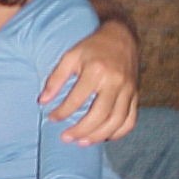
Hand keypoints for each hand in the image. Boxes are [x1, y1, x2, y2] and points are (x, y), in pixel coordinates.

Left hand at [38, 20, 138, 143]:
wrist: (121, 36)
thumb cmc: (91, 47)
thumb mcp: (70, 56)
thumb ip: (56, 78)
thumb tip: (42, 101)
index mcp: (96, 71)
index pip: (77, 100)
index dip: (62, 112)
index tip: (51, 118)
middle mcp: (115, 82)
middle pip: (99, 115)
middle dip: (81, 130)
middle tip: (66, 138)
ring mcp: (128, 90)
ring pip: (117, 121)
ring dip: (99, 136)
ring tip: (82, 142)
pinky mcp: (136, 94)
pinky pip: (131, 120)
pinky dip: (119, 132)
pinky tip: (104, 137)